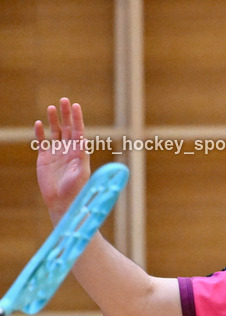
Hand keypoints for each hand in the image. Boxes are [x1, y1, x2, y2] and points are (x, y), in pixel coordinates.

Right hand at [35, 98, 90, 220]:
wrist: (63, 202)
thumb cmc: (75, 190)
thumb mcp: (81, 174)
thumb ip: (82, 160)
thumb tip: (85, 145)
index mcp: (80, 152)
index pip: (79, 131)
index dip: (77, 119)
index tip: (76, 106)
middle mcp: (69, 150)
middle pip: (68, 128)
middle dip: (66, 114)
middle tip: (64, 100)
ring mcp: (57, 153)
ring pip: (55, 132)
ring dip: (53, 120)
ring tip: (52, 107)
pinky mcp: (45, 159)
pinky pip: (42, 143)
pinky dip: (39, 133)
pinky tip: (38, 123)